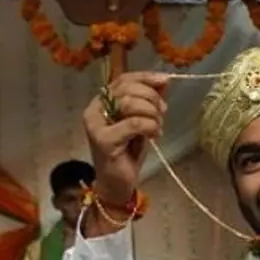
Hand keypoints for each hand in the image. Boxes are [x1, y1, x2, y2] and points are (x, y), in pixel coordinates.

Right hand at [82, 72, 168, 204]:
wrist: (118, 182)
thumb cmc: (128, 151)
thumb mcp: (142, 119)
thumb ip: (150, 99)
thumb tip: (164, 80)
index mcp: (101, 101)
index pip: (123, 79)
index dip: (145, 77)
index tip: (165, 80)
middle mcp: (94, 109)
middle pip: (127, 89)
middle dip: (151, 98)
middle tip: (163, 112)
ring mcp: (96, 125)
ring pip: (130, 104)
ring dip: (151, 113)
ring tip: (157, 127)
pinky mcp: (103, 140)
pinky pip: (134, 123)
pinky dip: (150, 126)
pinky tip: (154, 135)